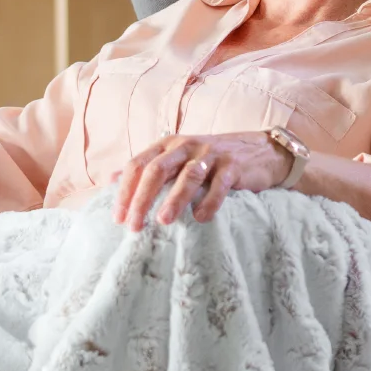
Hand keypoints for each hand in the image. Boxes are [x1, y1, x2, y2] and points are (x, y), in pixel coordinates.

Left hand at [111, 131, 293, 231]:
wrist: (260, 151)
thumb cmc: (210, 160)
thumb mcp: (176, 158)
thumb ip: (146, 167)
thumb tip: (109, 180)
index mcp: (168, 144)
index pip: (138, 165)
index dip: (125, 191)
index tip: (117, 218)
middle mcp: (186, 145)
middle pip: (157, 170)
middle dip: (142, 199)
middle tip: (133, 226)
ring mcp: (211, 154)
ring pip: (187, 175)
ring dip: (173, 199)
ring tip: (162, 221)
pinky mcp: (233, 166)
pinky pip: (219, 184)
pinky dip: (209, 202)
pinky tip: (201, 218)